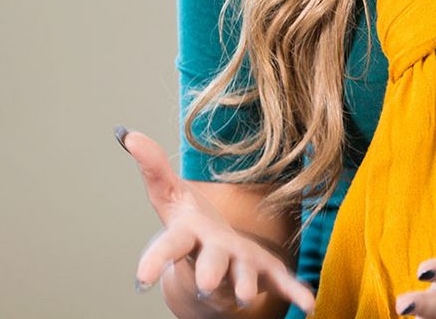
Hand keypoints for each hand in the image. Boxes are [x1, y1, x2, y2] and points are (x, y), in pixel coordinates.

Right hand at [116, 127, 315, 316]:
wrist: (213, 274)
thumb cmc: (189, 228)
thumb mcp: (169, 195)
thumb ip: (153, 166)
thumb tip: (127, 133)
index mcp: (188, 239)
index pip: (168, 248)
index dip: (154, 261)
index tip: (141, 280)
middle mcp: (213, 257)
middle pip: (210, 265)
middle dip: (209, 274)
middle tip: (207, 286)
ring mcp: (239, 267)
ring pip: (242, 278)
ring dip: (245, 286)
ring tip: (248, 297)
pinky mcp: (265, 272)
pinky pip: (280, 282)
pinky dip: (295, 292)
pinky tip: (309, 303)